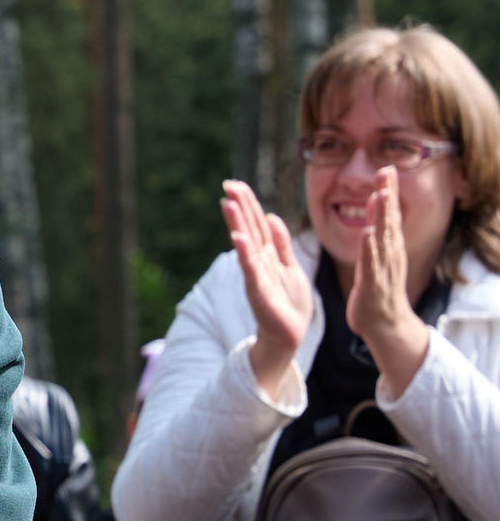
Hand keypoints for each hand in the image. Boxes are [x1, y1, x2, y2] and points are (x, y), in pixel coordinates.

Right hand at [222, 179, 311, 403]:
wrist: (289, 336)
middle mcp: (259, 262)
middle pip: (249, 229)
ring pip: (247, 244)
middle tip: (229, 185)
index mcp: (268, 254)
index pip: (257, 223)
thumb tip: (272, 216)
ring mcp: (257, 275)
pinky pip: (252, 270)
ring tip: (229, 204)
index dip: (248, 204)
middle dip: (240, 207)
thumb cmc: (289, 304)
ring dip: (238, 225)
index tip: (236, 184)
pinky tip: (239, 240)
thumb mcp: (291, 267)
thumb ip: (282, 244)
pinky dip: (245, 255)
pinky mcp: (259, 292)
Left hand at [346, 167, 432, 399]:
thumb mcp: (377, 256)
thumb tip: (374, 207)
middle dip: (388, 194)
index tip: (385, 166)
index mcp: (388, 246)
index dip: (387, 190)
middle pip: (389, 219)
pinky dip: (370, 248)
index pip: (388, 213)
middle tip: (386, 169)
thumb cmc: (377, 288)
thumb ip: (377, 232)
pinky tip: (367, 233)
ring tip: (380, 194)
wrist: (384, 324)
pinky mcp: (373, 283)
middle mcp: (390, 253)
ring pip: (383, 238)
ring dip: (382, 216)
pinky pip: (371, 263)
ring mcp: (384, 268)